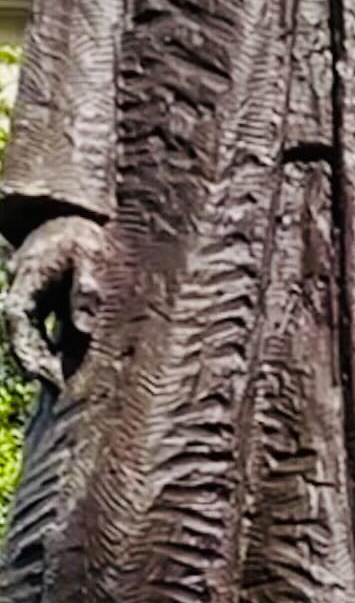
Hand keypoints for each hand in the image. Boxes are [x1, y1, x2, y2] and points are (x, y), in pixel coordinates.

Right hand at [5, 215, 106, 390]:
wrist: (75, 213)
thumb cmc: (83, 233)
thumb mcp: (90, 256)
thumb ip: (86, 289)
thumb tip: (84, 328)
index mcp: (28, 278)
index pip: (17, 319)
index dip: (26, 349)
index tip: (43, 375)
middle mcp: (23, 289)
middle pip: (19, 332)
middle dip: (33, 362)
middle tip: (54, 389)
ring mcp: (31, 295)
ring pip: (29, 333)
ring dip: (40, 359)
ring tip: (59, 387)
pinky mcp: (45, 299)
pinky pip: (42, 329)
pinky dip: (50, 349)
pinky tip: (65, 369)